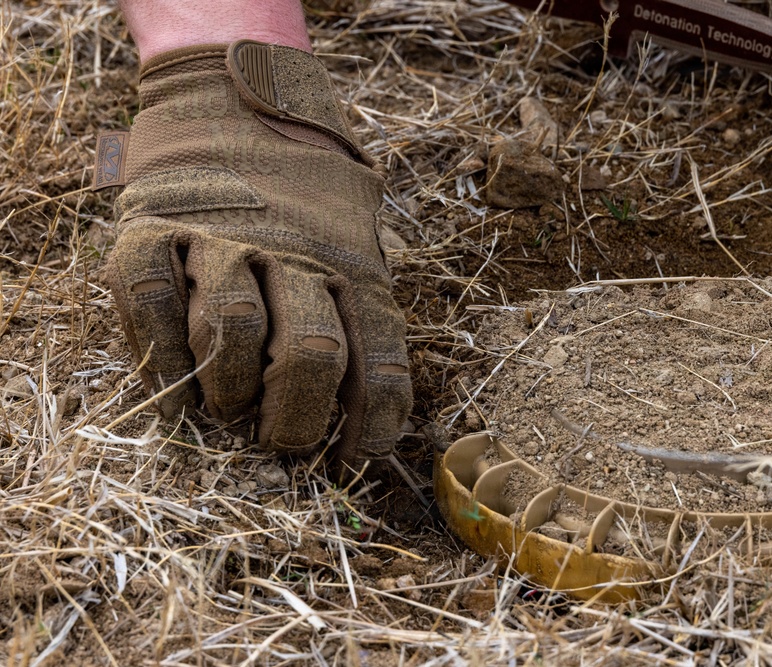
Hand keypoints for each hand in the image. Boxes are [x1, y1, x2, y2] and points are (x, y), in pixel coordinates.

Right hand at [103, 41, 411, 463]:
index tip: (358, 459)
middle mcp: (294, 252)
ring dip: (228, 389)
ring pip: (231, 328)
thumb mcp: (355, 247)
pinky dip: (156, 358)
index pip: (380, 358)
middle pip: (310, 353)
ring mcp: (223, 235)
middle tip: (281, 442)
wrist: (234, 102)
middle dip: (296, 417)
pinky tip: (172, 393)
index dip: (375, 421)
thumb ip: (360, 316)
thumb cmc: (307, 201)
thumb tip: (366, 417)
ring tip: (228, 407)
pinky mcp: (156, 224)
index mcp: (354, 265)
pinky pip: (148, 301)